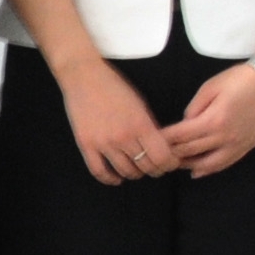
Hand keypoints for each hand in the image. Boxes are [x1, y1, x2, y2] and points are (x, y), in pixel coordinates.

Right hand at [59, 59, 181, 183]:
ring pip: (126, 172)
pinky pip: (99, 172)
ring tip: (136, 167)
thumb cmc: (114, 87)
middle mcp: (123, 137)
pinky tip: (116, 177)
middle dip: (155, 169)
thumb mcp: (140, 104)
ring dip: (135, 173)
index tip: (170, 163)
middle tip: (154, 165)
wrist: (83, 76)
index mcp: (141, 125)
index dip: (170, 164)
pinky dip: (110, 179)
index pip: (163, 158)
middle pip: (147, 167)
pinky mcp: (86, 144)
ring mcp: (103, 142)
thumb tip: (162, 149)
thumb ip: (151, 128)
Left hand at [160, 63, 254, 176]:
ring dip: (189, 165)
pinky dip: (210, 169)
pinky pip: (226, 163)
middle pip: (191, 151)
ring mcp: (238, 145)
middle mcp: (225, 137)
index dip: (164, 140)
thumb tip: (185, 124)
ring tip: (173, 165)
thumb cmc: (238, 80)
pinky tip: (198, 171)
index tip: (150, 141)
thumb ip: (194, 109)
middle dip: (172, 153)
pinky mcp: (247, 146)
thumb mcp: (209, 88)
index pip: (181, 136)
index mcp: (213, 121)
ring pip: (208, 163)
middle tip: (155, 155)